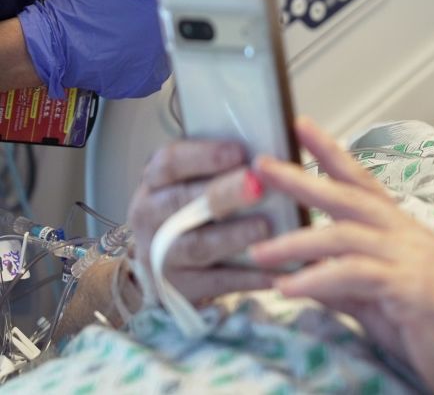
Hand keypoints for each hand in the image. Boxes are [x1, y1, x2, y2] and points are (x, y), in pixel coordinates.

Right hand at [17, 0, 189, 98]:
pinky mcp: (144, 83)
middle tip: (122, 10)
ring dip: (150, 34)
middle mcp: (164, 40)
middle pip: (170, 17)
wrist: (51, 47)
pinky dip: (142, 58)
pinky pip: (153, 66)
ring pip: (165, 42)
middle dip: (153, 9)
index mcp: (158, 10)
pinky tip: (122, 49)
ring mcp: (155, 65)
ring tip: (120, 31)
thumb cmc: (78, 8)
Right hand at [128, 140, 274, 303]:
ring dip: (234, 236)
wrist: (165, 261)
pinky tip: (277, 271)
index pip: (170, 162)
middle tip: (257, 188)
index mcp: (156, 180)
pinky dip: (249, 277)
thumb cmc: (192, 206)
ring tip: (267, 228)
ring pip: (198, 245)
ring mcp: (161, 254)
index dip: (204, 156)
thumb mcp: (194, 179)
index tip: (239, 152)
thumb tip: (270, 152)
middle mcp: (150, 215)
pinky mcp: (180, 286)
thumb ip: (222, 166)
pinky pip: (217, 282)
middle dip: (223, 194)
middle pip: (182, 202)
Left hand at [250, 119, 433, 392]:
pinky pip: (356, 274)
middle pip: (350, 196)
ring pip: (346, 234)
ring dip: (297, 242)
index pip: (363, 182)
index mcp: (403, 231)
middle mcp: (409, 235)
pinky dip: (317, 278)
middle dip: (303, 178)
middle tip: (262, 165)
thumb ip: (341, 284)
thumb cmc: (433, 331)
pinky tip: (289, 287)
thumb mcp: (377, 302)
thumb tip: (298, 272)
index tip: (301, 126)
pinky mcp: (413, 287)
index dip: (332, 152)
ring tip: (258, 252)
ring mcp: (414, 258)